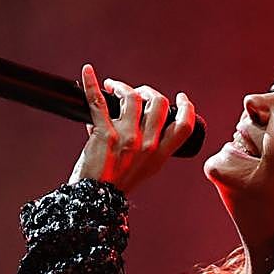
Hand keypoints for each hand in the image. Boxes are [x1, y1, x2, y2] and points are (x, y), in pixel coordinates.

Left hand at [68, 64, 196, 194]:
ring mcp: (127, 138)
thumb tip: (124, 116)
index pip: (183, 126)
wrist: (93, 200)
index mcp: (160, 155)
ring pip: (132, 97)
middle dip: (148, 91)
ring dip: (122, 86)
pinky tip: (87, 72)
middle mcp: (147, 145)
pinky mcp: (104, 134)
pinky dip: (91, 83)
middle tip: (136, 92)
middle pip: (159, 104)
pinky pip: (98, 101)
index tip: (180, 97)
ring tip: (112, 87)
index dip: (186, 108)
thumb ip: (144, 145)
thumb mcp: (141, 169)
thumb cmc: (114, 186)